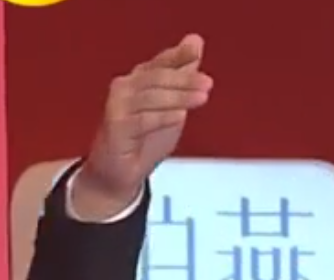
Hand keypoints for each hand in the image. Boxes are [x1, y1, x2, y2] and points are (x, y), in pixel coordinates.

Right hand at [76, 34, 212, 218]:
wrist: (120, 173)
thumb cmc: (145, 138)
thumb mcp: (172, 106)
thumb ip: (183, 76)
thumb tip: (195, 41)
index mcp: (139, 80)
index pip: (159, 63)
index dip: (177, 55)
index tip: (195, 49)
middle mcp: (125, 88)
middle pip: (156, 78)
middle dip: (183, 80)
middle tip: (208, 83)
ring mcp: (118, 107)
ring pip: (150, 97)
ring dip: (178, 97)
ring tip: (202, 97)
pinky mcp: (115, 127)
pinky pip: (141, 120)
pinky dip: (161, 117)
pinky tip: (179, 116)